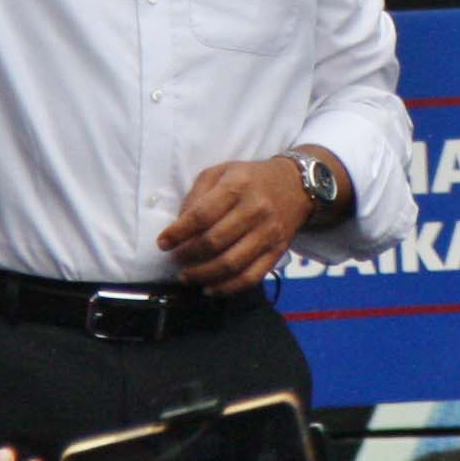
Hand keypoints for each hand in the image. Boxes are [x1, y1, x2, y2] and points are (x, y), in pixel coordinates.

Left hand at [158, 159, 314, 294]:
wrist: (297, 185)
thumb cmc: (251, 178)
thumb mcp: (221, 172)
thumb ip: (198, 194)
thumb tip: (180, 225)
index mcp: (238, 186)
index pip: (202, 214)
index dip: (178, 232)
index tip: (162, 243)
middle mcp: (255, 209)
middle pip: (215, 242)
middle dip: (188, 256)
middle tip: (175, 260)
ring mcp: (268, 233)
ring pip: (231, 264)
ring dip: (203, 275)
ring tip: (186, 277)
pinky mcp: (277, 251)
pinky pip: (251, 277)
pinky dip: (227, 288)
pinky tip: (210, 288)